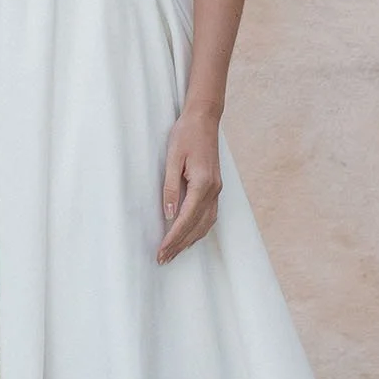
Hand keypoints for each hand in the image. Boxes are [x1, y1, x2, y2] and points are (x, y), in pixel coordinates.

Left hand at [157, 107, 222, 263]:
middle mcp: (213, 191)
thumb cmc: (185, 135)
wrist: (204, 119)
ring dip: (190, 240)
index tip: (161, 252)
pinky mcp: (215, 187)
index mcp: (203, 184)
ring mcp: (217, 190)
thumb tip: (168, 214)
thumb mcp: (172, 159)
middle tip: (163, 259)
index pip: (185, 219)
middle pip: (197, 227)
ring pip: (206, 224)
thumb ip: (170, 187)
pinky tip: (189, 236)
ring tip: (173, 253)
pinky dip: (199, 230)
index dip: (173, 238)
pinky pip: (209, 216)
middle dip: (180, 245)